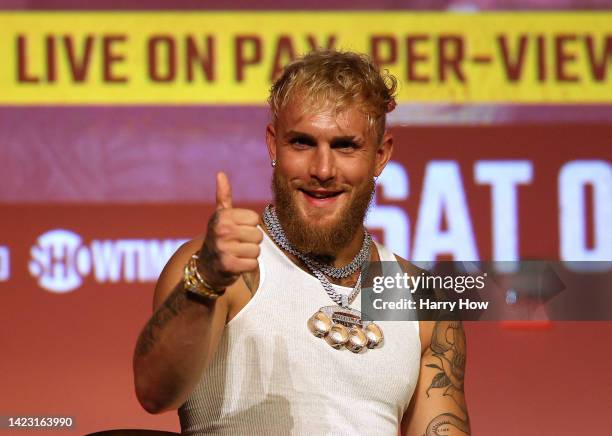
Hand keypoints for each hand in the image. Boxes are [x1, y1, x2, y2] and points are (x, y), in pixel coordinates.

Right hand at [197, 171, 262, 289]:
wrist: (205, 266)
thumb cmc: (219, 237)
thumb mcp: (220, 216)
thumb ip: (223, 196)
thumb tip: (220, 174)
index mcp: (223, 216)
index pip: (255, 219)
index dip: (249, 226)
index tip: (237, 230)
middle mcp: (222, 230)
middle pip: (258, 235)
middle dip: (251, 242)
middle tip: (237, 244)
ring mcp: (224, 248)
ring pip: (256, 250)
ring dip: (249, 255)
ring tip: (236, 254)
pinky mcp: (228, 265)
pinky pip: (253, 264)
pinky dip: (247, 266)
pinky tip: (236, 264)